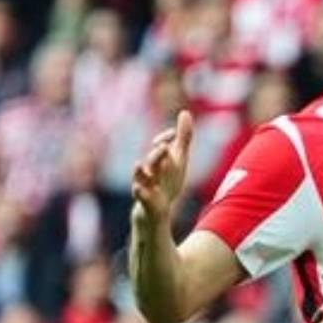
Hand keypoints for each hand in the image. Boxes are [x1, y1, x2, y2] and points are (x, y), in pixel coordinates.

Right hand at [131, 110, 193, 226]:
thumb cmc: (166, 181)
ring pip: (142, 178)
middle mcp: (152, 171)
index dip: (168, 138)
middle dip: (158, 154)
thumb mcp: (178, 160)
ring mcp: (147, 186)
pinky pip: (141, 197)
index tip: (172, 137)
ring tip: (138, 164)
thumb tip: (185, 112)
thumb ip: (183, 137)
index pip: (163, 146)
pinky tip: (138, 188)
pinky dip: (139, 192)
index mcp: (162, 161)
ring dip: (142, 171)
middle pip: (153, 161)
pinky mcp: (145, 202)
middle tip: (164, 146)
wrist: (155, 210)